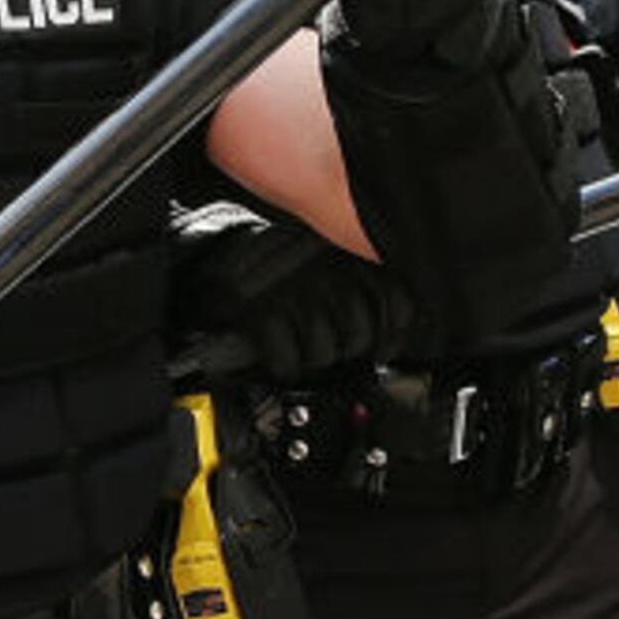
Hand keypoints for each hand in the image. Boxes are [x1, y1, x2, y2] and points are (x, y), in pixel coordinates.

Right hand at [168, 201, 423, 381]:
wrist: (220, 254)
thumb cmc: (279, 262)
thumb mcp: (330, 258)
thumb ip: (365, 285)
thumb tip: (397, 333)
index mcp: (349, 255)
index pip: (398, 306)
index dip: (391, 338)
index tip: (384, 350)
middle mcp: (326, 270)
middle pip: (360, 336)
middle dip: (345, 350)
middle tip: (330, 344)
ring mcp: (294, 291)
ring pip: (326, 353)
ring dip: (313, 359)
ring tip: (302, 346)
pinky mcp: (262, 312)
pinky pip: (288, 359)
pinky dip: (284, 364)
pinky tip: (281, 353)